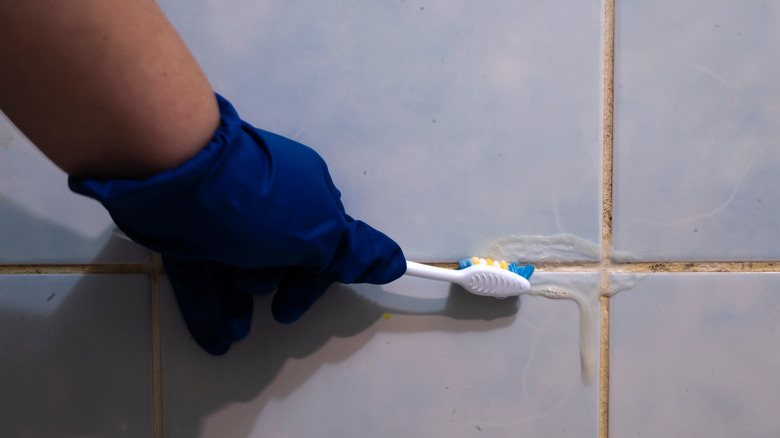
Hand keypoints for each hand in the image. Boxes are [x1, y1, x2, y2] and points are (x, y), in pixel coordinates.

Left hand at [70, 94, 405, 354]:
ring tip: (234, 326)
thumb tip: (396, 263)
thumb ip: (352, 252)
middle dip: (271, 282)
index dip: (313, 281)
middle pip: (278, 257)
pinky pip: (203, 274)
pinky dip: (210, 306)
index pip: (321, 245)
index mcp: (305, 194)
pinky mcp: (186, 232)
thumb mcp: (317, 231)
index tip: (293, 309)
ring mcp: (224, 218)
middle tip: (261, 293)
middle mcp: (266, 205)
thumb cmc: (258, 206)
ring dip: (239, 299)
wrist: (176, 176)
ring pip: (237, 269)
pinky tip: (217, 338)